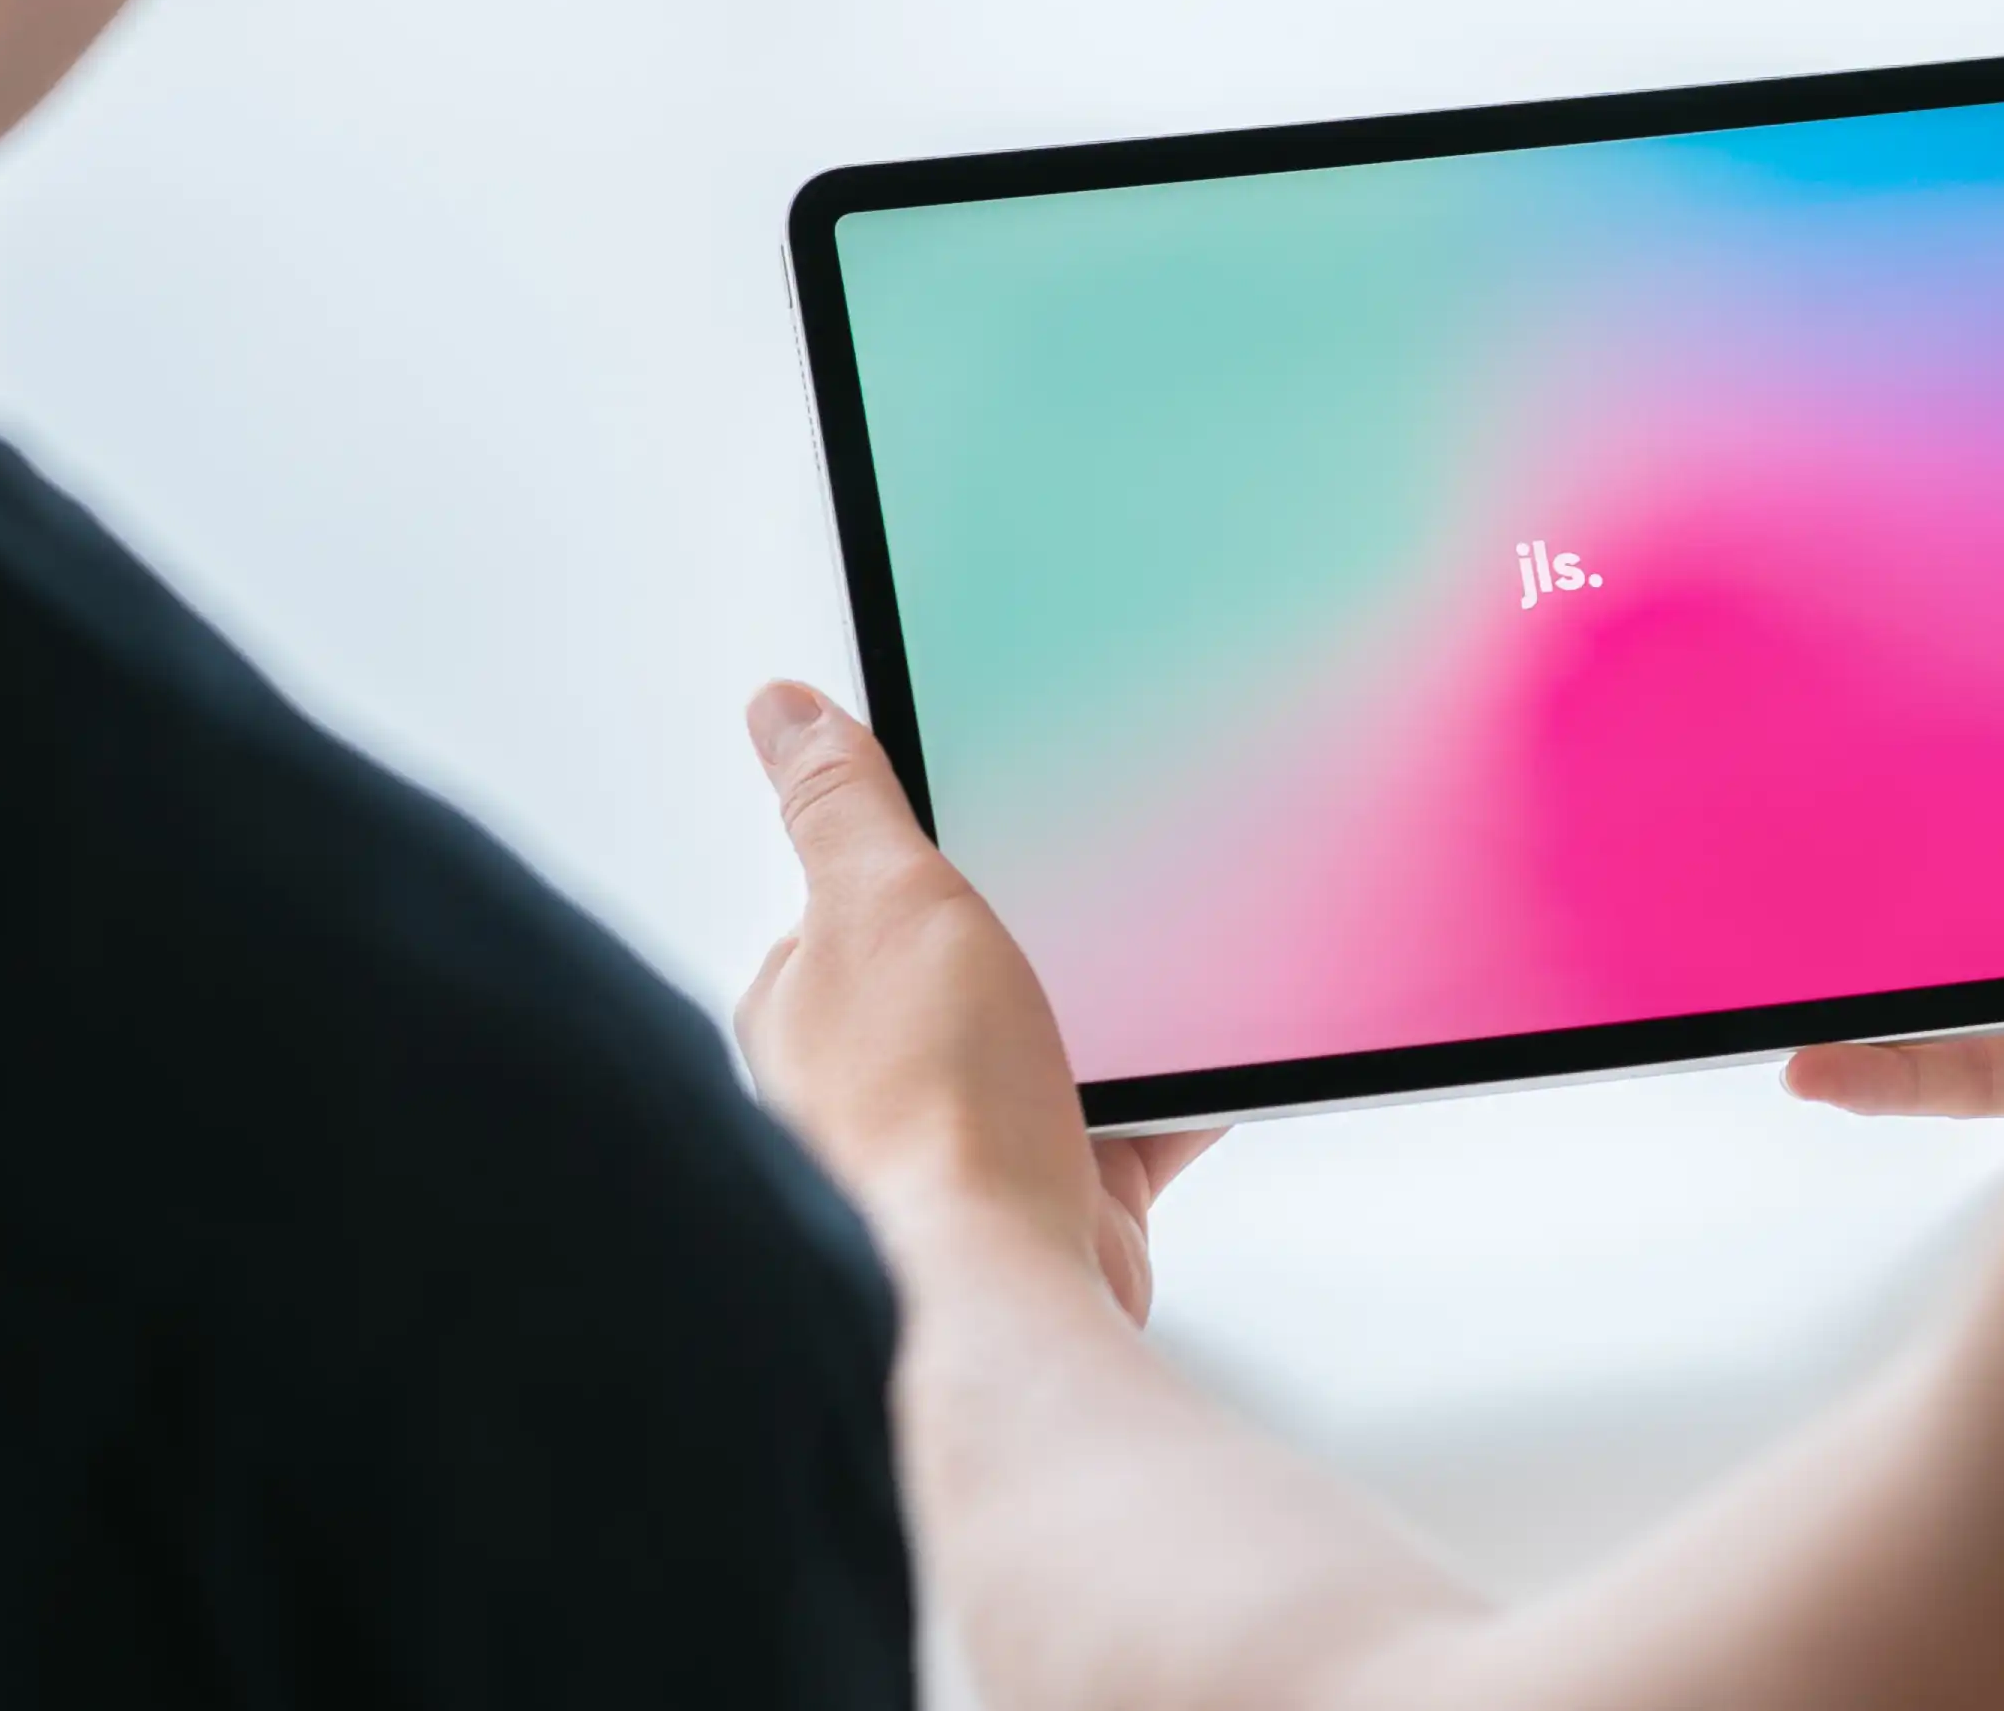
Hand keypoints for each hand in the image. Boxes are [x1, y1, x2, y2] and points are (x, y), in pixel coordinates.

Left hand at [734, 686, 1220, 1321]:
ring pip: (1056, 1049)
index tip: (992, 816)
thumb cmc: (922, 1118)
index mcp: (808, 1004)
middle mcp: (877, 1084)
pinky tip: (1223, 1057)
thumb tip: (781, 709)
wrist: (996, 1293)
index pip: (862, 899)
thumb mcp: (885, 899)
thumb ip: (843, 802)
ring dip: (1111, 1021)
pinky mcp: (1057, 1199)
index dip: (927, 857)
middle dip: (1035, 941)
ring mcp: (968, 1147)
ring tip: (1175, 964)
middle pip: (970, 975)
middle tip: (1102, 887)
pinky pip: (1135, 1125)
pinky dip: (1182, 1094)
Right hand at [1787, 373, 2003, 1121]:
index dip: (1962, 659)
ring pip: (1954, 960)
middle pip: (1977, 828)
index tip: (1865, 612)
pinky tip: (1810, 1058)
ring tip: (1757, 933)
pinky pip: (1979, 1064)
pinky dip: (1890, 1068)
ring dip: (1853, 957)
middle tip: (1768, 764)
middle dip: (1876, 808)